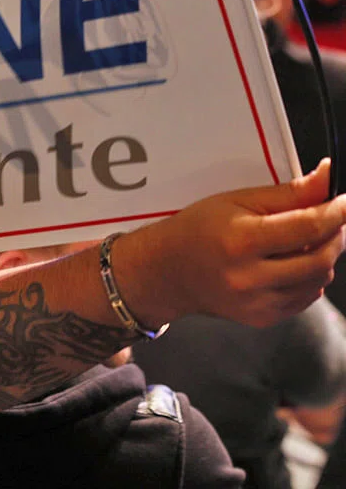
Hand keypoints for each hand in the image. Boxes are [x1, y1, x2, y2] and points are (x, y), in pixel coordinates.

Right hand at [117, 159, 345, 328]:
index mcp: (241, 241)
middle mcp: (249, 277)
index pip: (308, 227)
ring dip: (324, 257)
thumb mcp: (236, 201)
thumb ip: (287, 194)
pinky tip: (290, 264)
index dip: (337, 212)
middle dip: (336, 236)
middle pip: (321, 258)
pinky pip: (305, 298)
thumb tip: (328, 178)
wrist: (167, 272)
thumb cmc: (198, 229)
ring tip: (305, 241)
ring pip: (318, 280)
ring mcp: (256, 303)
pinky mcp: (261, 318)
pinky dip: (309, 278)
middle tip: (331, 219)